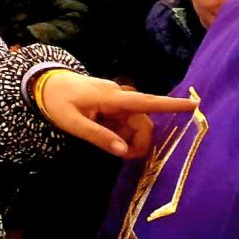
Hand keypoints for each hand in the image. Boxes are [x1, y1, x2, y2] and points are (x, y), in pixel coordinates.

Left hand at [39, 71, 197, 158]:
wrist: (43, 83)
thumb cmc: (57, 102)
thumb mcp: (73, 124)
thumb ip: (99, 136)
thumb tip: (124, 151)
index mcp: (110, 98)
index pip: (145, 101)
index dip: (170, 105)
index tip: (195, 106)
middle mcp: (117, 95)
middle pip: (142, 120)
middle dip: (140, 140)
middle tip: (124, 156)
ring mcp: (114, 97)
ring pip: (135, 121)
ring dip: (130, 137)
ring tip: (113, 147)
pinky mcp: (111, 101)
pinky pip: (125, 118)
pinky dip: (122, 130)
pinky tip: (108, 134)